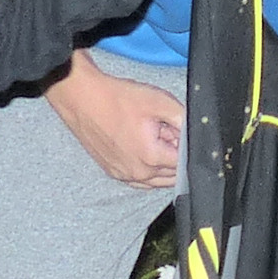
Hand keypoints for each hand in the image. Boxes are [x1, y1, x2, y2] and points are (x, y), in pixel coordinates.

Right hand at [47, 53, 183, 187]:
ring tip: (151, 136)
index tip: (175, 128)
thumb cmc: (117, 98)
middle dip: (174, 154)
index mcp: (151, 158)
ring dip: (161, 163)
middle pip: (172, 174)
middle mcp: (138, 173)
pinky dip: (147, 170)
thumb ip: (184, 120)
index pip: (185, 162)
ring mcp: (123, 175)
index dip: (184, 144)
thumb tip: (195, 134)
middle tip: (163, 129)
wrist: (82, 98)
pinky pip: (139, 180)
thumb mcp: (160, 101)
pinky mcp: (113, 172)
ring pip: (156, 180)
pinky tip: (142, 149)